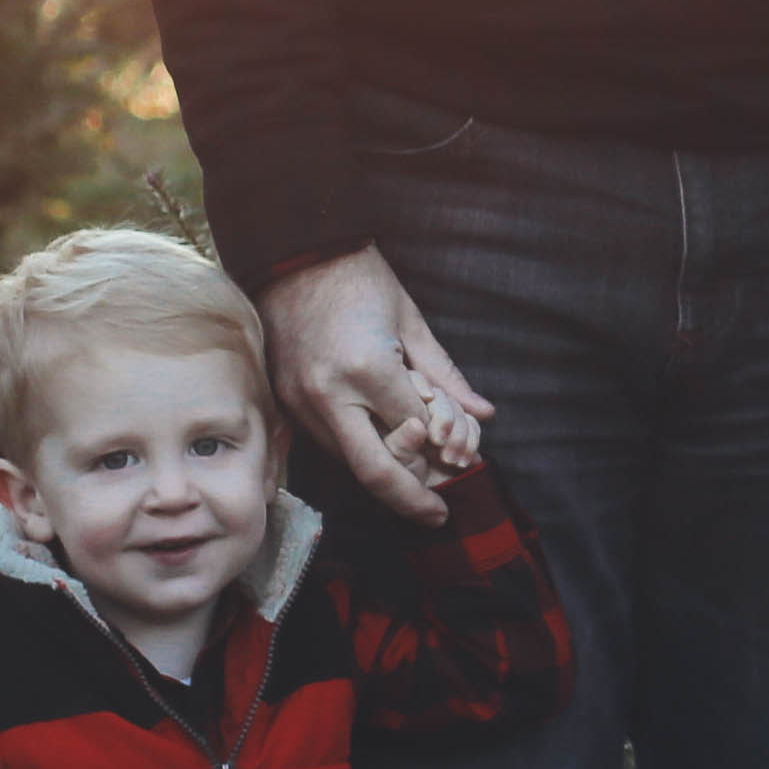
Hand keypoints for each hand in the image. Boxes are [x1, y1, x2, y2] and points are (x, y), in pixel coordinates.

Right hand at [258, 246, 490, 528]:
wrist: (294, 254)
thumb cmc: (359, 279)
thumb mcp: (412, 322)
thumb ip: (446, 376)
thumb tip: (483, 415)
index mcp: (367, 370)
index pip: (415, 434)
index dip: (443, 456)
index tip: (464, 467)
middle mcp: (329, 394)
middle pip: (374, 471)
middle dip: (410, 500)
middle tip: (437, 515)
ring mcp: (301, 401)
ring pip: (348, 462)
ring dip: (385, 478)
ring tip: (418, 484)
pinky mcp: (285, 401)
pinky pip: (328, 443)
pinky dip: (359, 453)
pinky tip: (384, 454)